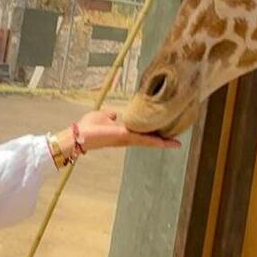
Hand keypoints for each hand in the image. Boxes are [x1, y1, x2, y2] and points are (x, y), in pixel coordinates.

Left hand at [56, 110, 180, 154]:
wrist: (80, 136)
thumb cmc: (88, 127)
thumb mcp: (102, 116)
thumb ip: (110, 115)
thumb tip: (115, 114)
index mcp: (123, 132)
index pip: (142, 134)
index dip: (153, 134)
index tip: (164, 135)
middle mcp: (128, 138)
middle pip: (149, 139)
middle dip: (162, 141)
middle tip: (177, 142)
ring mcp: (127, 139)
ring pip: (149, 141)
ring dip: (163, 142)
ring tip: (176, 143)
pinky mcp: (125, 137)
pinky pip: (143, 139)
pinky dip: (155, 141)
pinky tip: (166, 143)